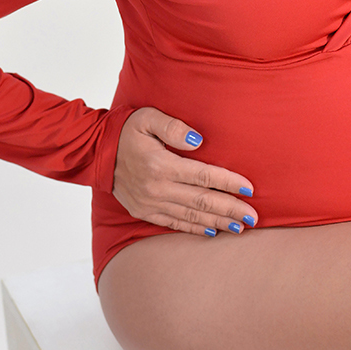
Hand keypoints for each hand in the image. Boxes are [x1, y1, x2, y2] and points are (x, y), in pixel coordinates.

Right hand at [111, 106, 257, 235]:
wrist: (96, 153)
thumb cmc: (127, 131)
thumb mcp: (147, 118)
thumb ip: (173, 126)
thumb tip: (199, 140)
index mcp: (160, 164)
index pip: (203, 176)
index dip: (228, 182)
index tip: (249, 188)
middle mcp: (156, 188)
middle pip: (201, 200)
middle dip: (230, 209)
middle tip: (254, 217)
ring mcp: (150, 203)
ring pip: (190, 215)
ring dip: (217, 222)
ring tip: (240, 227)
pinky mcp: (144, 212)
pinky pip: (174, 223)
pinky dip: (194, 228)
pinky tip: (213, 231)